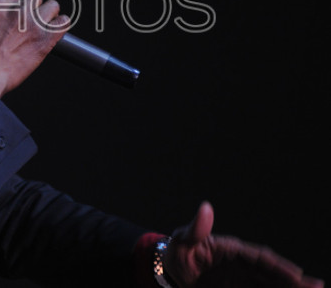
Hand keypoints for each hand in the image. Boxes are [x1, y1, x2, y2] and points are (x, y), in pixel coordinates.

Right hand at [0, 0, 69, 97]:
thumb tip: (5, 17)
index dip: (19, 2)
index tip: (18, 12)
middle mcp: (18, 10)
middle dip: (33, 9)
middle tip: (29, 22)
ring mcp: (33, 23)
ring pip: (52, 6)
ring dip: (48, 15)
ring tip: (43, 27)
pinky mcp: (45, 38)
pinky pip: (63, 22)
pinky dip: (60, 25)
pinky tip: (55, 32)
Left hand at [164, 201, 323, 287]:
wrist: (170, 272)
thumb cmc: (178, 252)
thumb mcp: (182, 241)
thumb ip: (196, 229)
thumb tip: (206, 207)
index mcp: (232, 249)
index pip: (260, 257)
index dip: (278, 266)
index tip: (296, 275)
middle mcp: (242, 264)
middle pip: (272, 272)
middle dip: (293, 280)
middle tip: (317, 287)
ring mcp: (242, 278)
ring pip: (270, 283)